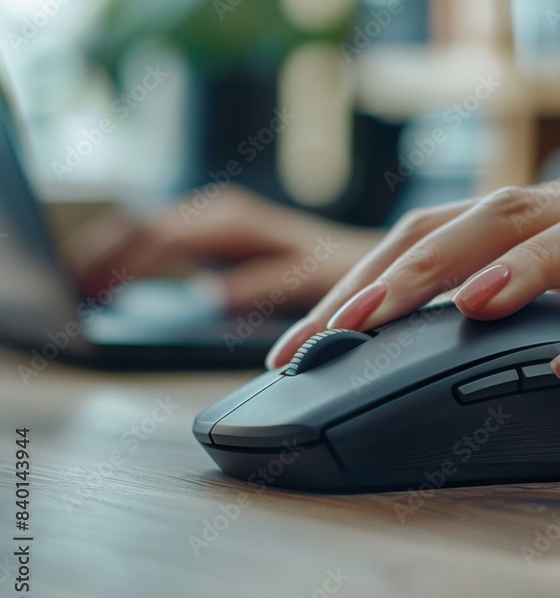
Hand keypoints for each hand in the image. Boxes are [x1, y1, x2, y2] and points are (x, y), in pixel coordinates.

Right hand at [69, 186, 382, 312]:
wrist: (361, 260)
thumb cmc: (337, 268)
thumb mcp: (306, 277)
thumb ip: (263, 285)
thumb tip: (214, 294)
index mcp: (232, 221)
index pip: (159, 238)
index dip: (122, 262)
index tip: (94, 290)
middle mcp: (217, 213)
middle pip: (139, 226)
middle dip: (101, 254)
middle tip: (71, 288)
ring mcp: (212, 221)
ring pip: (143, 229)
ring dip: (109, 253)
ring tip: (79, 286)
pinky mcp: (212, 236)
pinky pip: (157, 239)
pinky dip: (129, 256)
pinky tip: (112, 279)